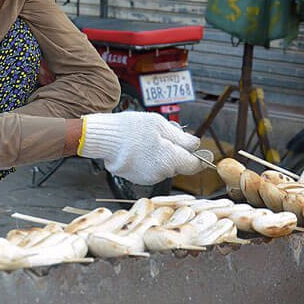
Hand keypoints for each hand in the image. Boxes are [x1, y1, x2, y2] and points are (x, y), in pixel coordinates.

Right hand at [77, 111, 201, 184]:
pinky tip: (137, 150)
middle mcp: (161, 173)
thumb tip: (196, 145)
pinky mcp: (135, 179)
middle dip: (174, 153)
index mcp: (170, 160)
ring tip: (145, 142)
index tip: (199, 151)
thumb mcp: (160, 125)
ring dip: (160, 157)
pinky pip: (149, 170)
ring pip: (162, 168)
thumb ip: (182, 138)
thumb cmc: (132, 128)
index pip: (193, 165)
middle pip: (177, 166)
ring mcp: (147, 178)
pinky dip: (147, 162)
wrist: (103, 138)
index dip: (198, 157)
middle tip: (162, 137)